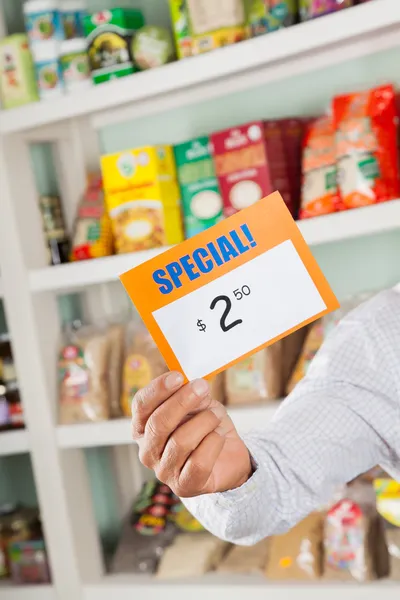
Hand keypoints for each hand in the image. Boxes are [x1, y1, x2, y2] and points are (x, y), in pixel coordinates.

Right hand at [132, 372, 252, 497]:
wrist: (228, 456)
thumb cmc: (205, 426)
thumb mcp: (197, 403)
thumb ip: (189, 394)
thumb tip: (189, 383)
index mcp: (143, 427)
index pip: (141, 406)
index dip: (158, 389)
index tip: (178, 376)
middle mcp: (147, 450)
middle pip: (158, 423)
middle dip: (182, 401)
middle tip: (202, 387)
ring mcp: (163, 471)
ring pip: (180, 441)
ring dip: (204, 421)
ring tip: (216, 415)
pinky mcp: (184, 486)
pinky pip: (198, 461)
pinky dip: (213, 443)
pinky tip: (218, 436)